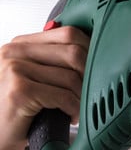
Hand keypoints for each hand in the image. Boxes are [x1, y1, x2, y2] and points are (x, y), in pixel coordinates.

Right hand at [0, 27, 87, 149]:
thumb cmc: (17, 108)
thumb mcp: (34, 77)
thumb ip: (54, 60)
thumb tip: (94, 49)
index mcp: (21, 44)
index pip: (68, 33)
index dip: (90, 50)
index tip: (98, 67)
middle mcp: (14, 52)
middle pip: (73, 53)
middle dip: (90, 74)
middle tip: (91, 90)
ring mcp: (15, 70)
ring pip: (71, 77)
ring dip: (82, 97)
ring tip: (78, 107)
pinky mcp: (20, 91)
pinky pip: (63, 96)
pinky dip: (74, 108)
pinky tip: (71, 115)